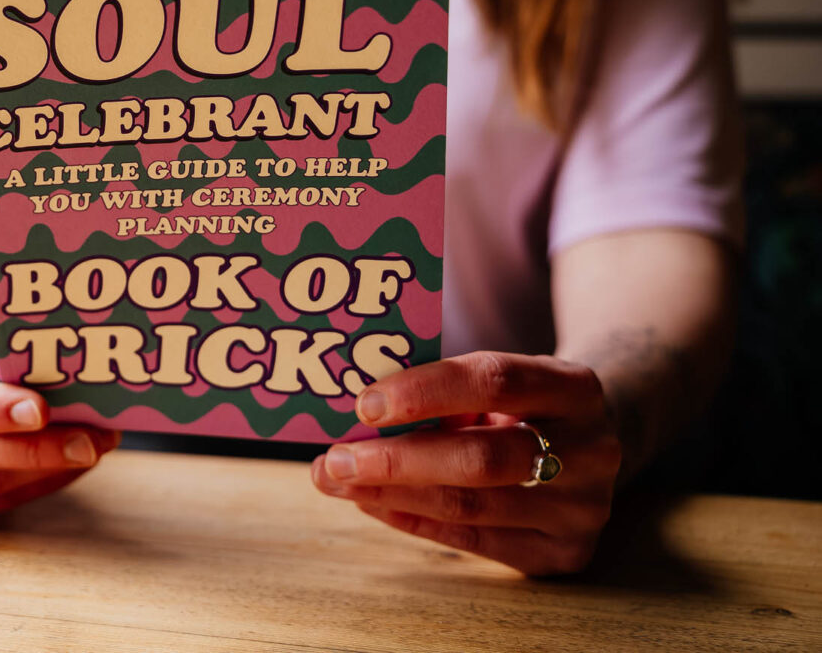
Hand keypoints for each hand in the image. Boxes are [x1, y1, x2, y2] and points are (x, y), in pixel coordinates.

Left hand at [311, 351, 621, 575]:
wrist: (595, 442)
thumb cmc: (524, 402)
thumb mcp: (503, 379)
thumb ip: (446, 391)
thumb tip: (358, 416)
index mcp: (575, 388)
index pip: (495, 381)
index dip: (425, 392)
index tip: (365, 405)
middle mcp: (591, 451)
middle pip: (482, 458)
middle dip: (398, 460)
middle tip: (335, 459)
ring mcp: (582, 509)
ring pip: (471, 507)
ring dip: (392, 495)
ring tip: (340, 482)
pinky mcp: (564, 553)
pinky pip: (474, 542)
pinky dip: (415, 521)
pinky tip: (374, 504)